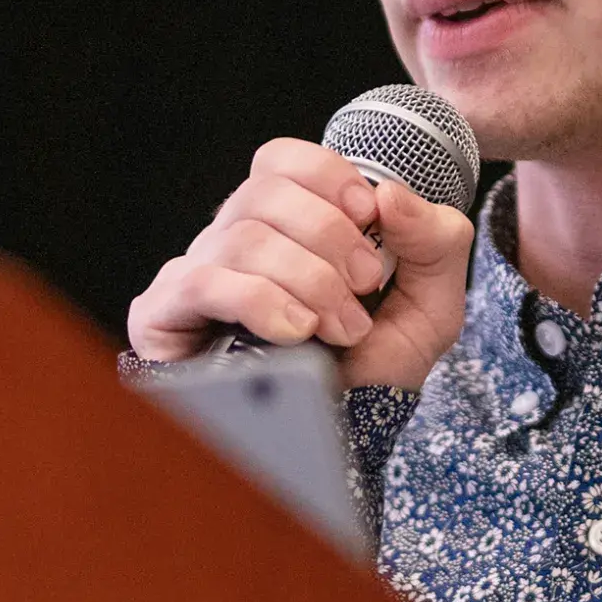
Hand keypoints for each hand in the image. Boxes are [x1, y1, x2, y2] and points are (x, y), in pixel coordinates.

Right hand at [127, 138, 473, 389]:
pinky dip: (261, 300)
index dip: (328, 176)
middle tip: (367, 285)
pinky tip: (297, 332)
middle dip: (331, 236)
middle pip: (265, 192)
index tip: (371, 217)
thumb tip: (390, 193)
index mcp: (289, 223)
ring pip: (243, 237)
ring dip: (309, 281)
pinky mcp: (166, 314)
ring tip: (344, 328)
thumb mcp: (432, 302)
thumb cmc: (377, 366)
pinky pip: (204, 281)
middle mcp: (237, 239)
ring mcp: (198, 273)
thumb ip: (435, 239)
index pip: (284, 161)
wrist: (346, 440)